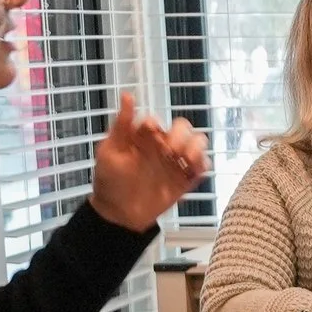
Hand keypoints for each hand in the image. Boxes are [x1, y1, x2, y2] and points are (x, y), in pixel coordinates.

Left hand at [88, 93, 207, 230]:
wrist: (119, 215)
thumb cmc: (109, 183)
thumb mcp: (109, 152)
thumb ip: (121, 125)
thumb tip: (128, 96)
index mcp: (142, 137)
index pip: (156, 121)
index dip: (155, 126)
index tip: (149, 136)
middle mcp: (161, 146)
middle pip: (182, 127)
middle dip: (179, 135)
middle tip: (169, 151)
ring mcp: (174, 162)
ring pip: (197, 142)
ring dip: (195, 147)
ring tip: (184, 159)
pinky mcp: (185, 178)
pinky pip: (202, 165)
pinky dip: (202, 163)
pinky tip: (192, 169)